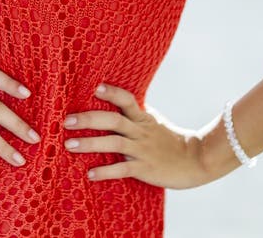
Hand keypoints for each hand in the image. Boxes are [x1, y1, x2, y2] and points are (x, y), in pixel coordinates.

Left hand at [63, 82, 207, 188]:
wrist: (195, 160)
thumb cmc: (170, 139)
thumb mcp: (153, 120)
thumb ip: (134, 113)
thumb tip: (113, 99)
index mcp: (142, 117)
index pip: (126, 100)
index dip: (111, 93)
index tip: (94, 88)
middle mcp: (140, 131)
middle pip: (112, 121)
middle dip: (88, 120)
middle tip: (67, 121)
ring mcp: (142, 150)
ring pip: (113, 143)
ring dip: (89, 144)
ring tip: (69, 145)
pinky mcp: (145, 169)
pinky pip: (122, 170)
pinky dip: (105, 171)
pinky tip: (90, 174)